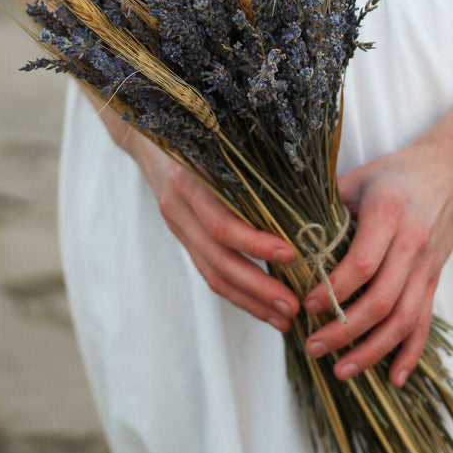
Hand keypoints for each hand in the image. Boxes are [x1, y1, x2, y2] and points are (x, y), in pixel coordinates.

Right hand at [101, 106, 300, 332]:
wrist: (147, 139)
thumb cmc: (194, 134)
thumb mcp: (217, 142)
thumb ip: (248, 165)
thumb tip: (305, 187)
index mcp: (189, 183)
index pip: (222, 225)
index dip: (256, 244)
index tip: (291, 254)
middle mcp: (179, 211)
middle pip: (218, 261)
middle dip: (257, 288)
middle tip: (292, 306)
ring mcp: (178, 227)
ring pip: (212, 275)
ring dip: (249, 301)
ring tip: (283, 318)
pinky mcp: (183, 238)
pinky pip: (208, 271)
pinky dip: (237, 292)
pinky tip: (261, 305)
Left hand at [302, 135, 452, 386]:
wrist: (452, 170)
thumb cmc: (399, 172)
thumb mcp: (360, 178)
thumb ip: (328, 204)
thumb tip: (289, 232)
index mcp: (388, 216)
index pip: (362, 266)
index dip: (334, 292)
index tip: (307, 305)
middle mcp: (411, 246)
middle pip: (381, 302)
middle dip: (344, 330)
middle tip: (313, 345)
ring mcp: (427, 266)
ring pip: (403, 320)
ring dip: (372, 351)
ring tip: (341, 370)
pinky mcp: (435, 278)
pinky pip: (425, 321)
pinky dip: (411, 353)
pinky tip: (394, 377)